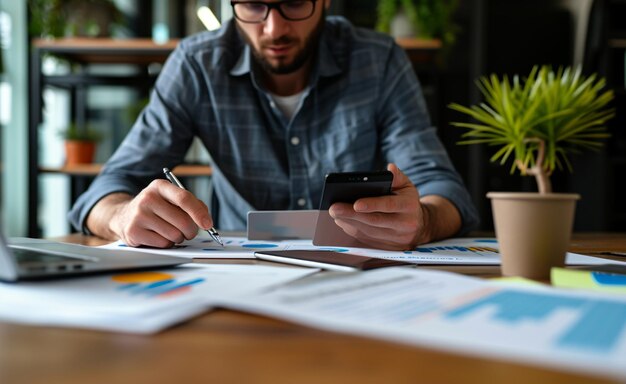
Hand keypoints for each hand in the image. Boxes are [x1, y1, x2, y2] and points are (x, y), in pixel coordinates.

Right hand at [90, 180, 213, 247]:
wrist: (125, 216)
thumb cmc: (156, 209)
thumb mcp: (171, 199)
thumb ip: (191, 205)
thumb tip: (205, 219)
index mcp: (160, 186)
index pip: (184, 198)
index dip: (199, 213)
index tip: (208, 224)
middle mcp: (148, 198)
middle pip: (182, 221)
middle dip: (191, 230)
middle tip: (189, 231)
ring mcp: (139, 215)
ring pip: (174, 235)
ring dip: (178, 238)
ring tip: (170, 231)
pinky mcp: (133, 231)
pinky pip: (163, 244)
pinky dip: (167, 243)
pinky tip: (159, 236)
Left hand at [328, 163, 432, 250]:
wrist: (420, 226)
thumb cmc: (407, 202)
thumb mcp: (406, 186)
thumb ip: (397, 176)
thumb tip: (390, 168)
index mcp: (409, 206)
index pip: (389, 205)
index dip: (372, 204)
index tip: (355, 203)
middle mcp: (404, 224)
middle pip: (374, 220)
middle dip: (351, 214)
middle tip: (334, 208)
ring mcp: (396, 238)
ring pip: (368, 232)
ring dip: (349, 223)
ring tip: (335, 214)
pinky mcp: (387, 247)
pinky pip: (367, 239)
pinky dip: (352, 230)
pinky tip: (342, 222)